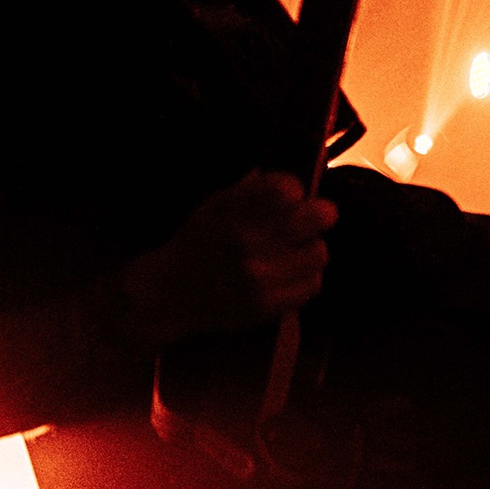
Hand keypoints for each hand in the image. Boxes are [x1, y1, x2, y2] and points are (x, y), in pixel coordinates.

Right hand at [122, 170, 339, 347]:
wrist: (170, 293)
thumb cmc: (198, 243)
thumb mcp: (216, 204)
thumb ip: (254, 190)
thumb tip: (295, 183)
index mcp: (233, 211)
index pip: (289, 189)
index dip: (295, 191)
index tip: (291, 197)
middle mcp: (248, 243)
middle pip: (318, 217)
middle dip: (317, 215)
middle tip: (309, 220)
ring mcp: (261, 277)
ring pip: (319, 252)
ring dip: (309, 249)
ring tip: (292, 252)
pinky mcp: (269, 305)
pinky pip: (312, 284)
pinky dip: (305, 277)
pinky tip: (287, 274)